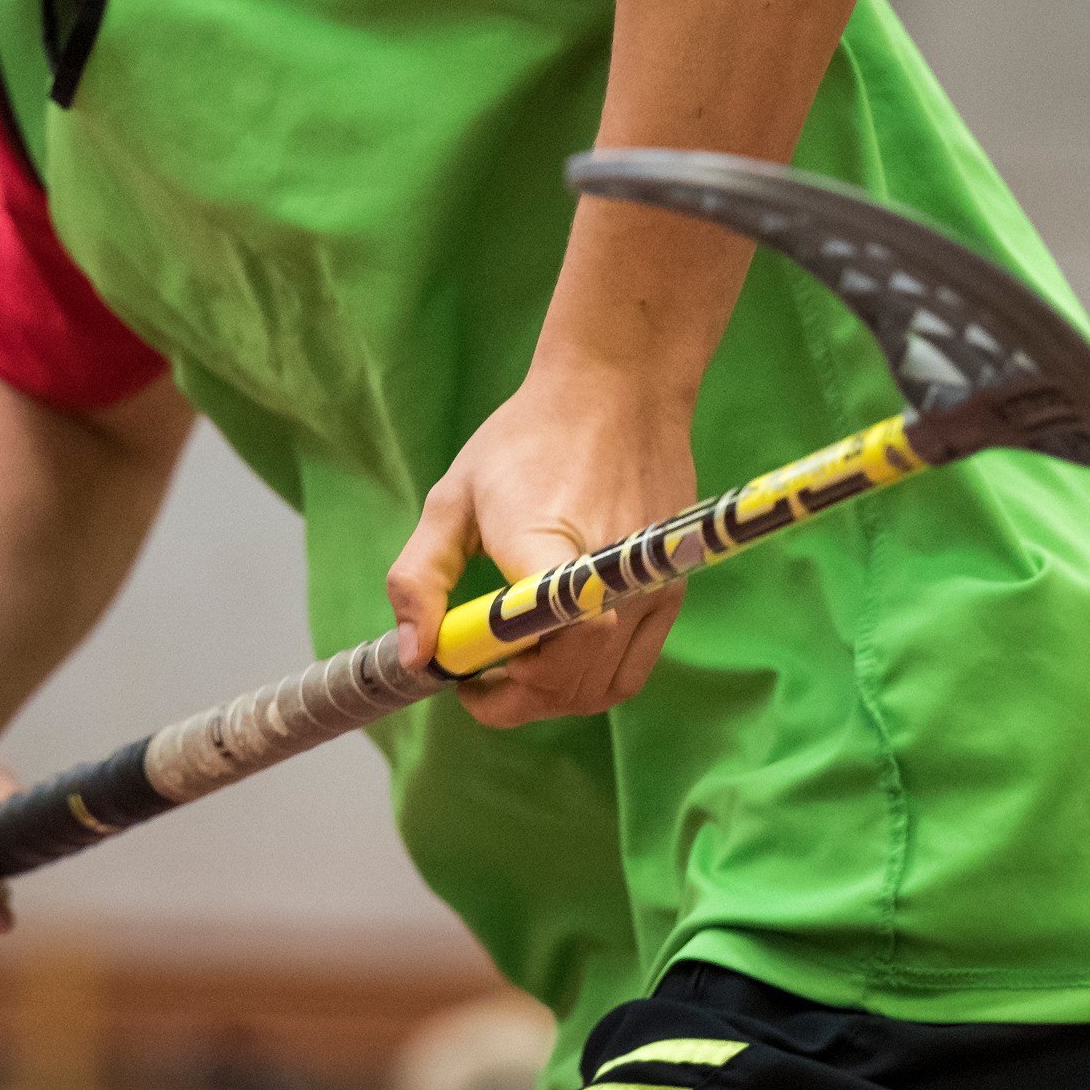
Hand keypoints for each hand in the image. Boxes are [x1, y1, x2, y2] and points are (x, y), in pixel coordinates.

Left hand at [387, 364, 696, 726]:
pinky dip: (591, 678)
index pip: (549, 651)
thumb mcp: (452, 499)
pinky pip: (632, 668)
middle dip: (516, 700)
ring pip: (603, 688)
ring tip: (517, 666)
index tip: (464, 677)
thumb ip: (420, 579)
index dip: (504, 688)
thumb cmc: (527, 440)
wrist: (617, 389)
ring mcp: (649, 588)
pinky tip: (557, 650)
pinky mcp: (670, 589)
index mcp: (549, 550)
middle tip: (480, 675)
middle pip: (570, 685)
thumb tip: (418, 657)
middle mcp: (613, 579)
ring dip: (553, 695)